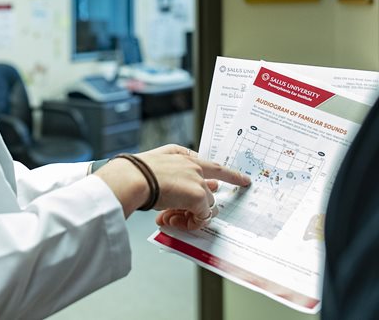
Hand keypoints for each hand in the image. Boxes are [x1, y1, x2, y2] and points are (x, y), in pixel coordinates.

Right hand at [93, 144, 249, 221]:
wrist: (134, 178)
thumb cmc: (137, 172)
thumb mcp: (157, 162)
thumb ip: (174, 168)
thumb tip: (184, 182)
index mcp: (184, 156)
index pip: (213, 165)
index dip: (231, 174)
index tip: (244, 180)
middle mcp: (195, 166)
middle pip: (211, 189)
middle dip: (201, 205)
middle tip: (184, 215)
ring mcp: (198, 180)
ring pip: (206, 204)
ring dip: (191, 216)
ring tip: (172, 220)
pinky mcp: (198, 196)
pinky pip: (202, 216)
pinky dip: (191, 223)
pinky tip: (175, 222)